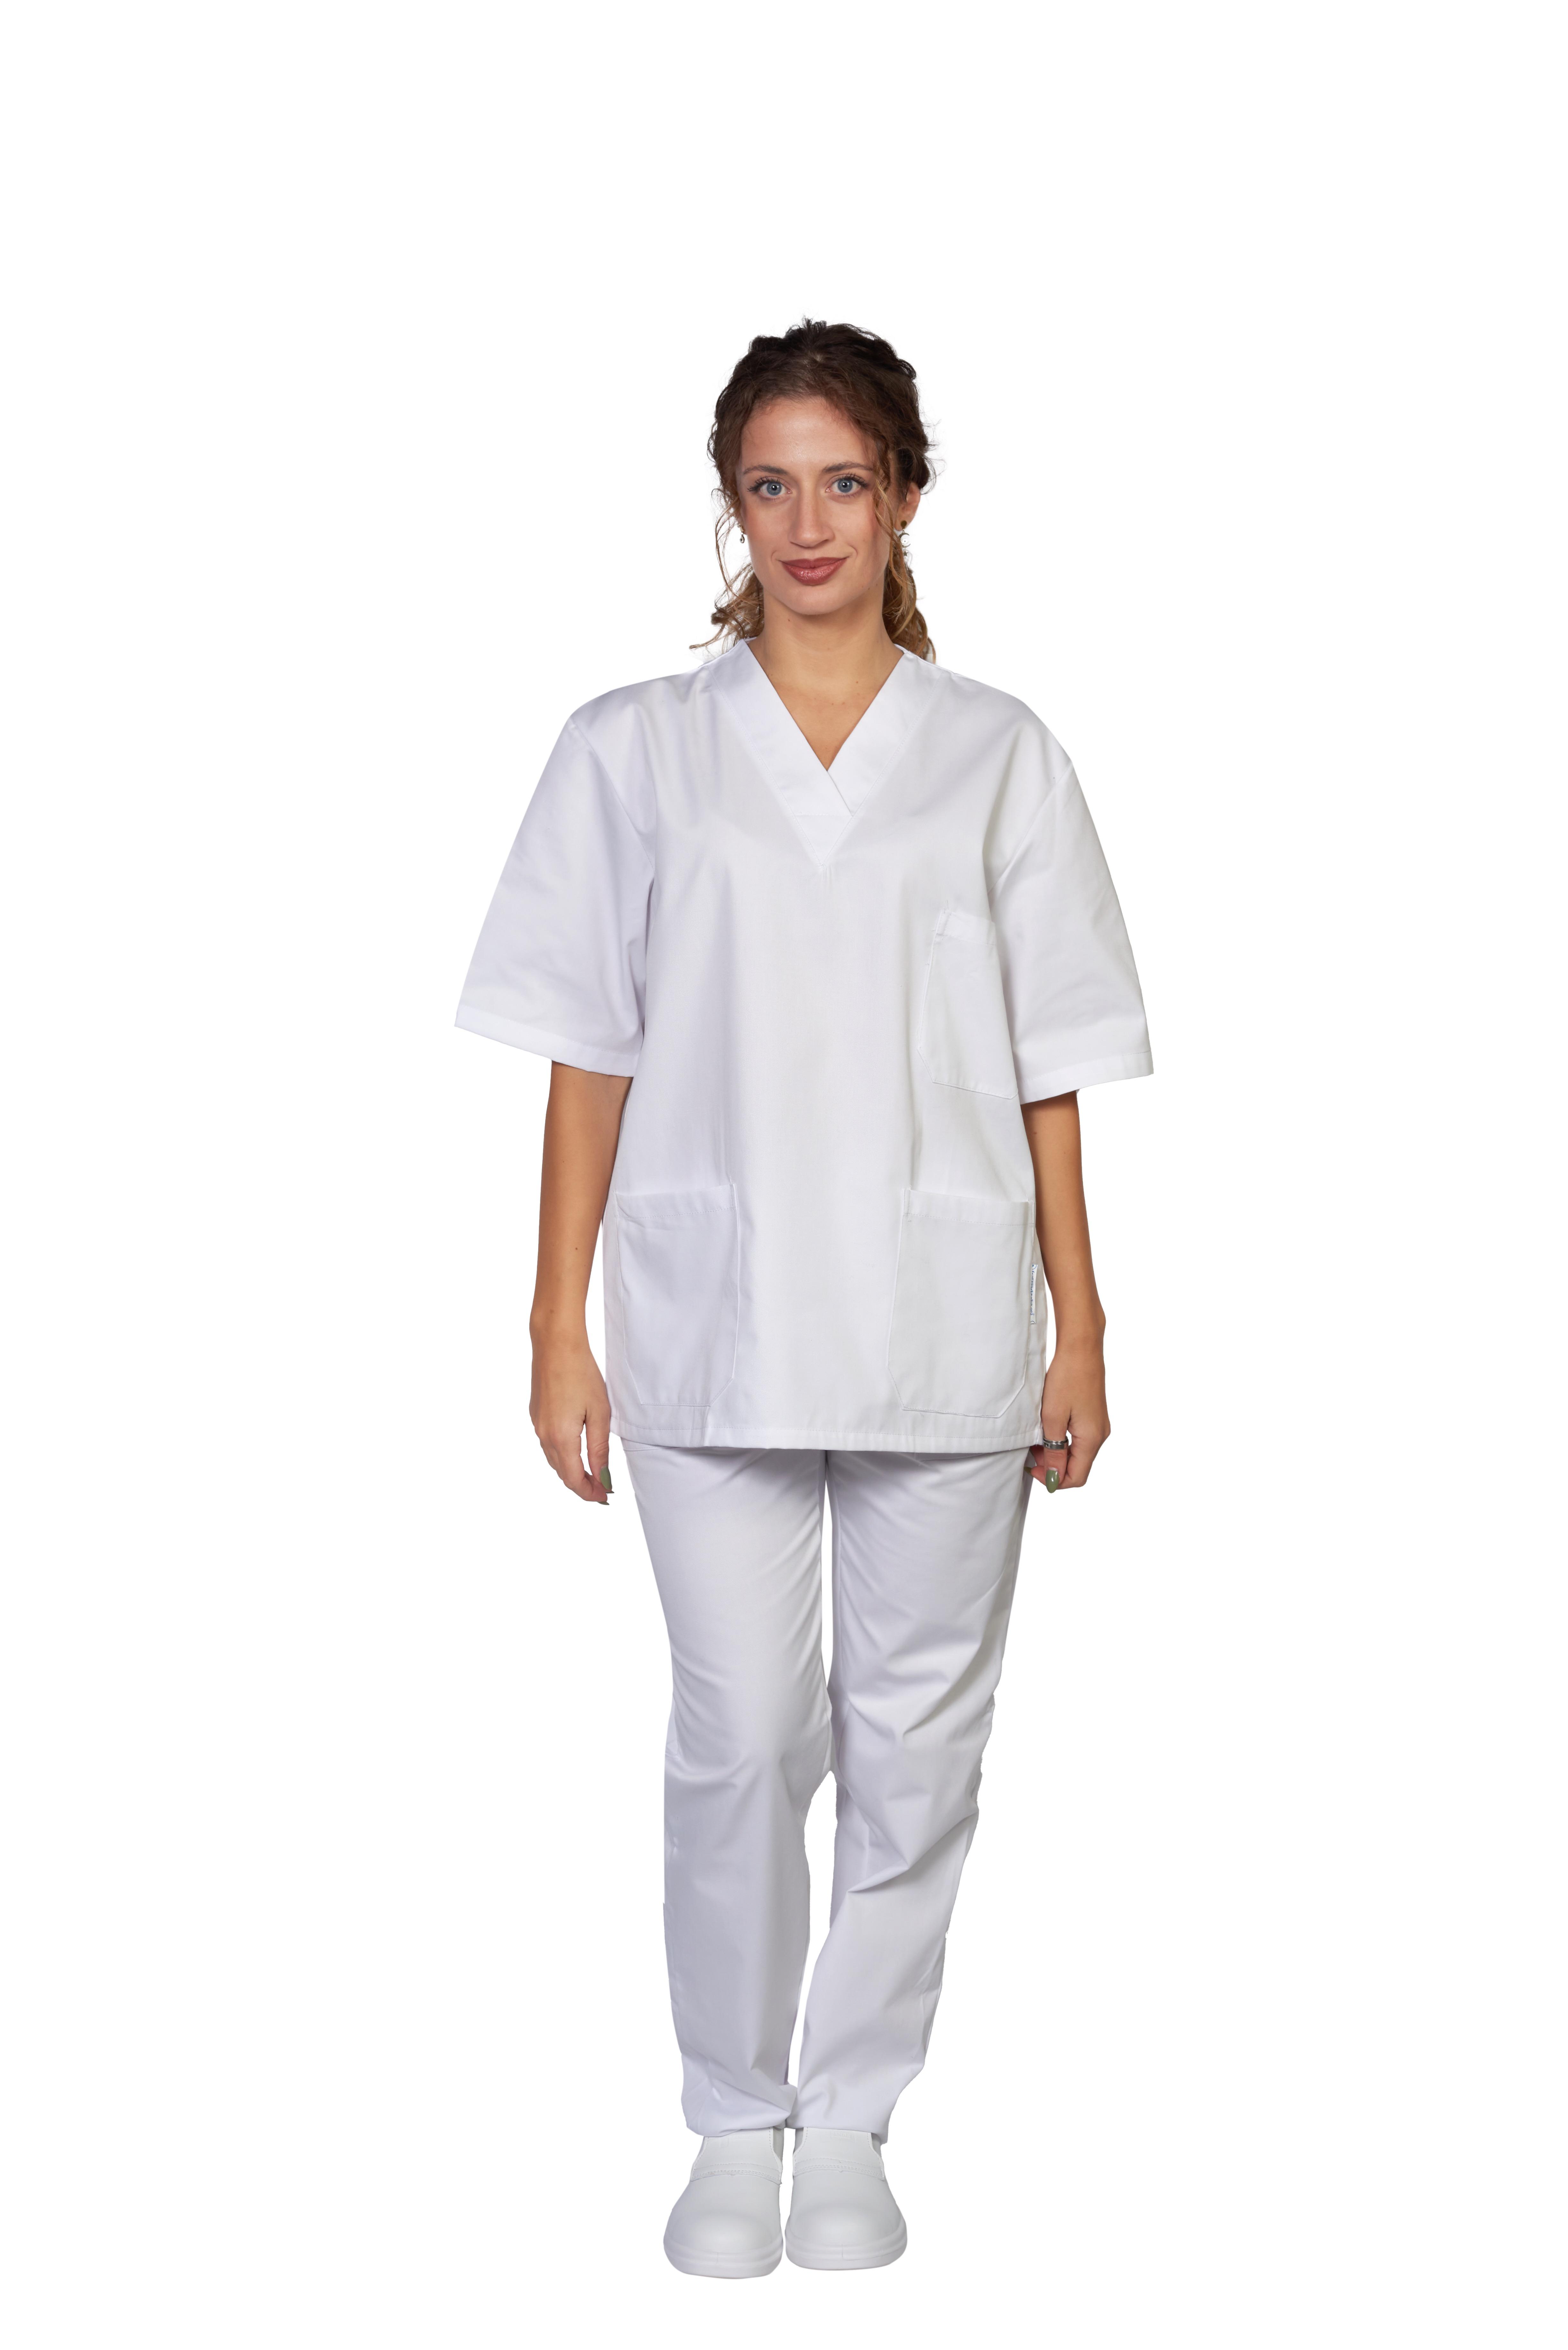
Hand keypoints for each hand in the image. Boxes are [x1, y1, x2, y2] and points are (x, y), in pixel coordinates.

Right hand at [529, 1324, 613, 1503]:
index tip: (606, 1497)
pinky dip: (562, 1455)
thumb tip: (603, 1477)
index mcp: (561, 1438)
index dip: (589, 1493)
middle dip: (581, 1484)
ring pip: (554, 1459)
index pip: (573, 1479)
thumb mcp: (600, 1414)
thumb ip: (599, 1449)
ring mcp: (537, 1425)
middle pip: (562, 1473)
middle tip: (603, 1489)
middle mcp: (544, 1435)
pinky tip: (575, 1450)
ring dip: (571, 1470)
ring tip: (592, 1473)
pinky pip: (548, 1444)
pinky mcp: (535, 1415)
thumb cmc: (581, 1374)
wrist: (556, 1344)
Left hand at [1028, 1331, 1109, 1491]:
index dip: (1054, 1479)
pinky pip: (1079, 1438)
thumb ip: (1054, 1451)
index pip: (1076, 1477)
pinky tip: (1047, 1428)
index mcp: (1092, 1439)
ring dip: (1056, 1451)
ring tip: (1036, 1439)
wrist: (1081, 1349)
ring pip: (1077, 1452)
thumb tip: (1055, 1478)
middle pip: (1077, 1467)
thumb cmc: (1066, 1379)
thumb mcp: (1052, 1418)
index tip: (1033, 1467)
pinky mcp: (1093, 1416)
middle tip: (1031, 1452)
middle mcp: (1100, 1435)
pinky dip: (1062, 1439)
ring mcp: (1098, 1425)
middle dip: (1053, 1465)